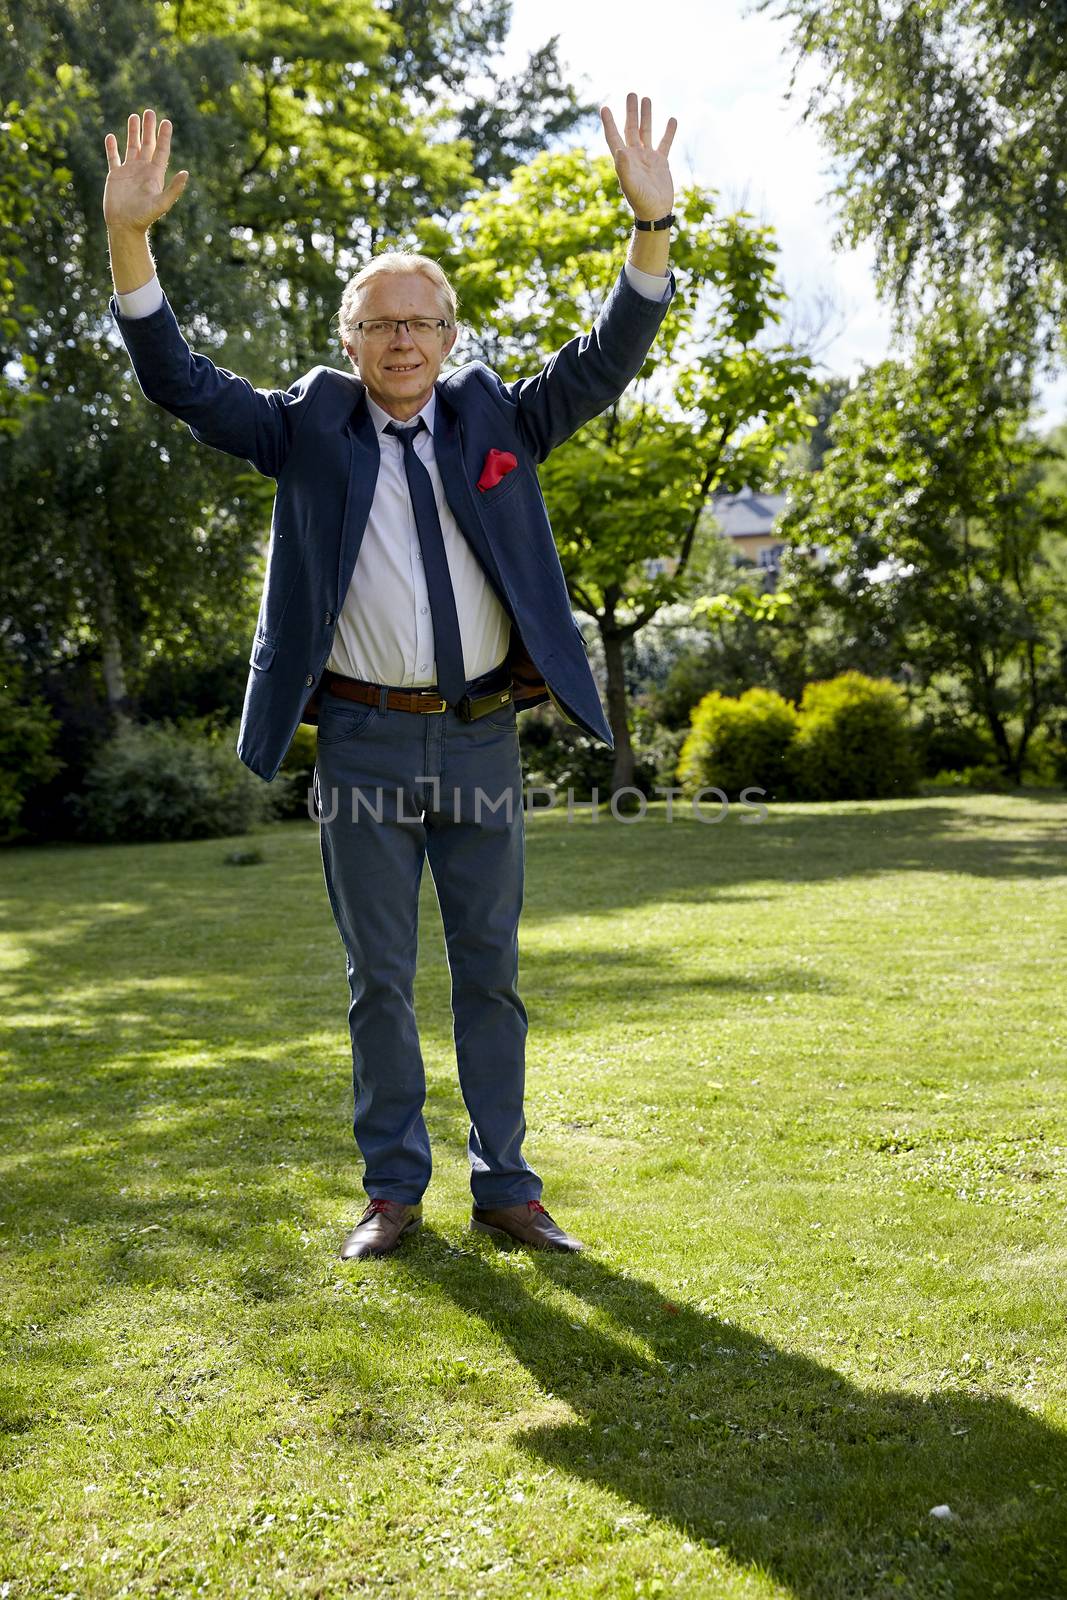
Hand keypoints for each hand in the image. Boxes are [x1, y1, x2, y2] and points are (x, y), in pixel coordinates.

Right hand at [103, 110, 187, 232]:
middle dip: (149, 128)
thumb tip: (186, 173)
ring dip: (133, 132)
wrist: (125, 226)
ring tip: (134, 116)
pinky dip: (111, 147)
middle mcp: (143, 170)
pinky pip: (113, 158)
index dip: (164, 136)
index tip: (166, 122)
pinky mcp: (115, 175)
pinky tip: (111, 136)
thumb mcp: (162, 203)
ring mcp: (129, 172)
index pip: (161, 151)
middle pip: (147, 144)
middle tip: (150, 112)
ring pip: (131, 147)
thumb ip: (174, 188)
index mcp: (154, 175)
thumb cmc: (144, 217)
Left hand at [600, 93, 676, 222]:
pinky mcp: (661, 162)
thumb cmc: (640, 201)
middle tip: (632, 94)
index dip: (609, 123)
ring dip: (646, 116)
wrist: (655, 212)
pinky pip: (665, 143)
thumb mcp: (630, 184)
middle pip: (631, 129)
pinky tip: (671, 119)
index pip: (614, 137)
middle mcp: (634, 156)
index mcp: (624, 160)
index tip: (604, 107)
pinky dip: (668, 132)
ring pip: (647, 131)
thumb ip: (624, 167)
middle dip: (631, 112)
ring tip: (647, 99)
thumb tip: (619, 149)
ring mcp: (648, 158)